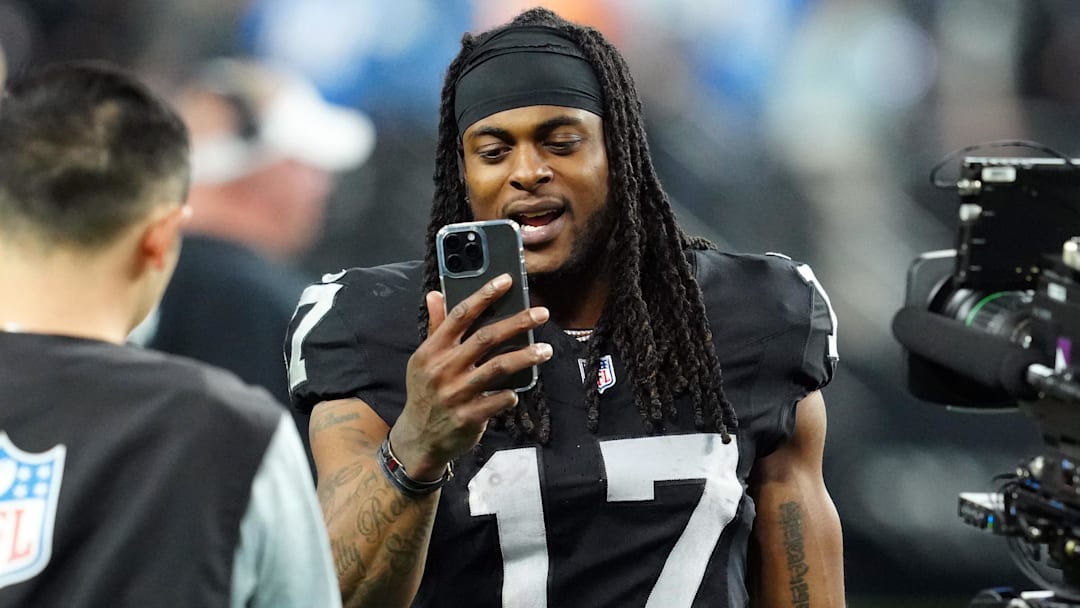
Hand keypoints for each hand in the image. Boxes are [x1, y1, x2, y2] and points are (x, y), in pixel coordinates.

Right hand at [389, 273, 551, 479]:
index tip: (506, 281)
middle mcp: (443, 369)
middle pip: (486, 338)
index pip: (460, 315)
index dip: (484, 295)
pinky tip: (518, 391)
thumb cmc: (426, 393)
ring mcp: (456, 394)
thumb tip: (435, 294)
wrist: (418, 439)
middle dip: (517, 323)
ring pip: (498, 368)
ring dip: (525, 357)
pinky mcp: (468, 417)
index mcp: (431, 350)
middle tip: (542, 313)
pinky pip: (498, 401)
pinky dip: (511, 395)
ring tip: (546, 350)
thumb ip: (435, 327)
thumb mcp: (424, 361)